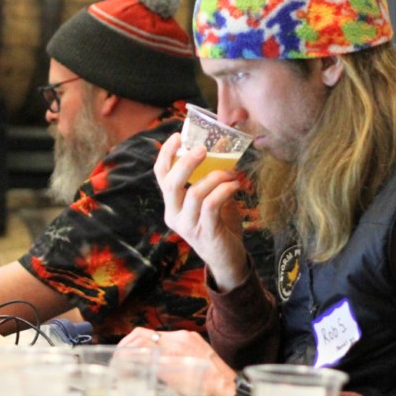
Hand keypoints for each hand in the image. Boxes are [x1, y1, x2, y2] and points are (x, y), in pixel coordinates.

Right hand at [119, 327, 236, 395]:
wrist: (226, 384)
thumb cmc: (203, 389)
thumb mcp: (173, 384)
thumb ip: (154, 370)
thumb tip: (134, 367)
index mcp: (171, 352)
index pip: (140, 341)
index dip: (124, 348)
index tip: (118, 356)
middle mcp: (177, 339)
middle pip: (144, 333)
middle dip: (129, 343)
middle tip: (121, 353)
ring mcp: (185, 336)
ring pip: (155, 334)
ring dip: (143, 343)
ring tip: (136, 355)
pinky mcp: (191, 336)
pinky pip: (169, 337)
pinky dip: (158, 344)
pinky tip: (156, 354)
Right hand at [154, 133, 249, 291]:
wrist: (228, 259)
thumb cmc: (220, 225)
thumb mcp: (211, 199)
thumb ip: (211, 179)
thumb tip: (223, 149)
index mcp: (171, 204)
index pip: (161, 175)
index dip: (167, 154)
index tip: (178, 136)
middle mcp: (174, 215)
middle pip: (171, 183)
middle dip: (186, 162)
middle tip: (202, 148)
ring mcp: (188, 226)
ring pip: (194, 193)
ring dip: (214, 177)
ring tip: (230, 172)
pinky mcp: (205, 233)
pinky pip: (211, 205)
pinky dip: (224, 190)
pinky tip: (235, 185)